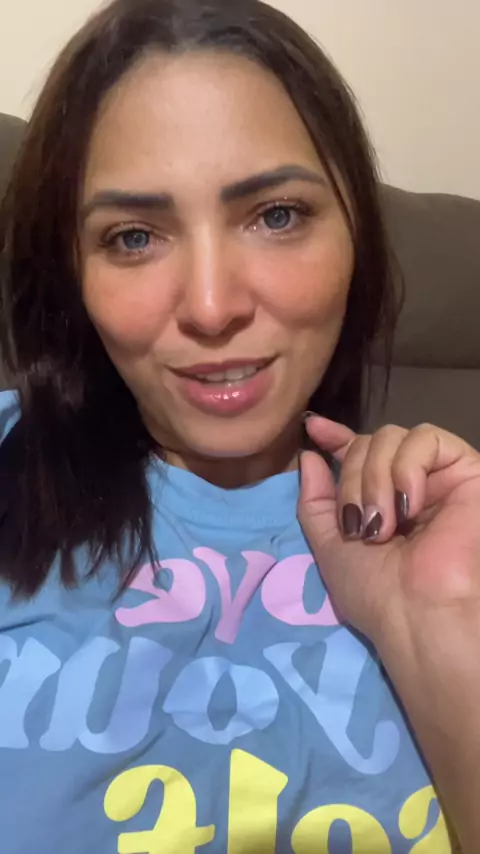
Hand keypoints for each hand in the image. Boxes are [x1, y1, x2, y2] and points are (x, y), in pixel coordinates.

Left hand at [298, 417, 479, 645]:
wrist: (418, 614)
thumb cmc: (375, 591)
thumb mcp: (330, 546)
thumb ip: (315, 501)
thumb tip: (309, 455)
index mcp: (378, 499)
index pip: (356, 451)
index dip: (334, 435)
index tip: (312, 427)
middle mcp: (407, 484)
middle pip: (367, 442)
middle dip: (353, 481)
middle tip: (362, 526)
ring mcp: (437, 477)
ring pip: (391, 436)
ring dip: (376, 479)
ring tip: (385, 524)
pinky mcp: (467, 470)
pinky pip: (426, 438)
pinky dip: (407, 467)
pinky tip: (409, 504)